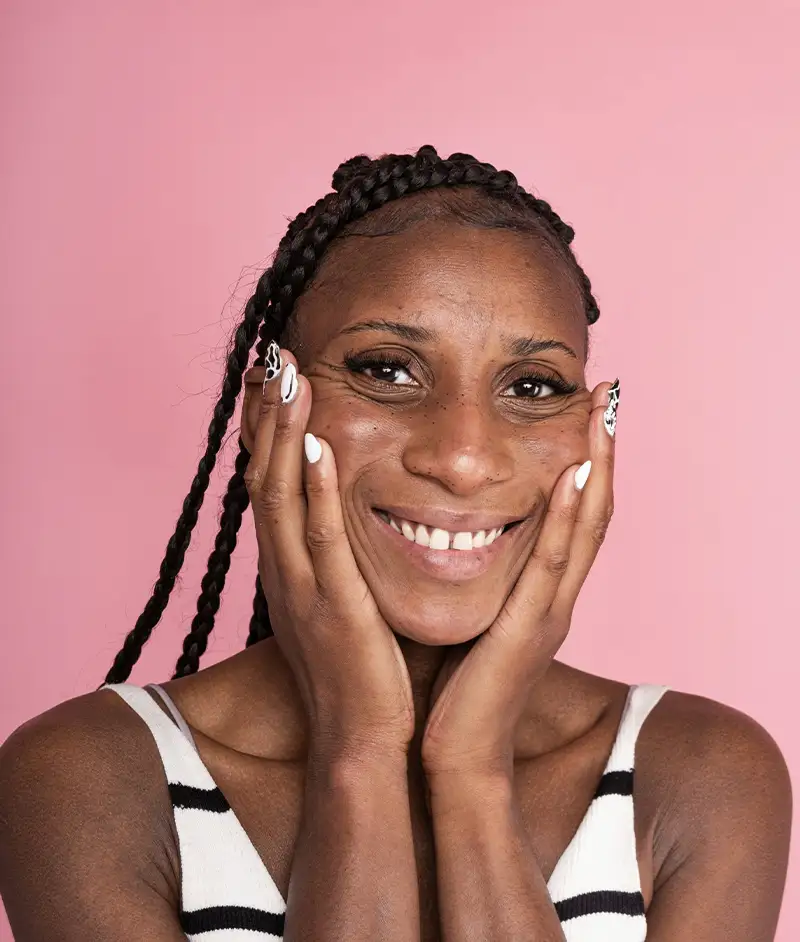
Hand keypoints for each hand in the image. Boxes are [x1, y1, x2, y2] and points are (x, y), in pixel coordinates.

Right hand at [244, 347, 413, 762]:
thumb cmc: (365, 668)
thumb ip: (345, 551)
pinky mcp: (332, 610)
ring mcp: (302, 588)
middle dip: (267, 414)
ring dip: (282, 435)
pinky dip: (316, 492)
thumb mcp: (346, 597)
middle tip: (273, 354)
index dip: (265, 426)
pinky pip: (321, 542)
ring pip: (282, 498)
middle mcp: (285, 568)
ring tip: (289, 377)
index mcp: (292, 564)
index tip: (273, 374)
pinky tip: (317, 447)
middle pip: (264, 476)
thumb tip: (364, 508)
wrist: (366, 740)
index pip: (270, 481)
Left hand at [420, 381, 616, 781]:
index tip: (584, 412)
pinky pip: (552, 565)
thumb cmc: (456, 687)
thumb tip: (441, 529)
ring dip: (597, 470)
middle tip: (607, 397)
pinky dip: (568, 518)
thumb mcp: (471, 619)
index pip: (572, 517)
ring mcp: (549, 613)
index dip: (585, 465)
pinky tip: (572, 476)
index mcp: (539, 594)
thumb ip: (474, 578)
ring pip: (585, 530)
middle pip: (592, 513)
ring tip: (600, 415)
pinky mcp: (530, 631)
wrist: (457, 757)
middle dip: (602, 453)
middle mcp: (555, 598)